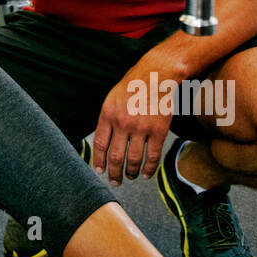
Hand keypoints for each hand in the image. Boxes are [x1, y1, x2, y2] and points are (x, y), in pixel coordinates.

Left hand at [94, 69, 173, 186]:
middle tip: (115, 181)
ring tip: (130, 177)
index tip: (99, 171)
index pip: (100, 145)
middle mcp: (123, 123)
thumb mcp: (112, 99)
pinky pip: (152, 156)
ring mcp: (141, 128)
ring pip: (133, 159)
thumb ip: (107, 120)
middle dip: (114, 173)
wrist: (156, 75)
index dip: (99, 161)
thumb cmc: (133, 87)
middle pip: (115, 156)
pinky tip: (145, 174)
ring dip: (130, 172)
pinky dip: (148, 168)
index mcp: (108, 114)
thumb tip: (102, 143)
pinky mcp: (158, 131)